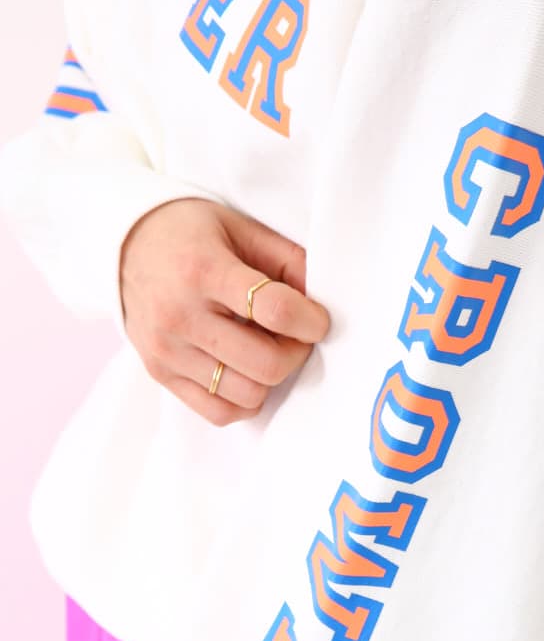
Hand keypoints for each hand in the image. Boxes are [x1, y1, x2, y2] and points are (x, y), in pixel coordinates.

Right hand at [118, 197, 330, 425]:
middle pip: (266, 365)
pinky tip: (244, 370)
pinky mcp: (160, 374)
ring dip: (270, 377)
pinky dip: (244, 399)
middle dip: (295, 353)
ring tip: (264, 347)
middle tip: (293, 335)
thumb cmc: (191, 234)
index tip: (317, 319)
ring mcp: (167, 351)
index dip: (311, 321)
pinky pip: (219, 413)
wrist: (124, 245)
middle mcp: (180, 315)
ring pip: (247, 395)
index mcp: (203, 270)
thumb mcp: (241, 228)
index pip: (275, 310)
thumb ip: (288, 261)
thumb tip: (321, 301)